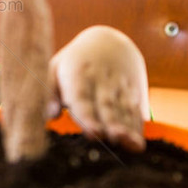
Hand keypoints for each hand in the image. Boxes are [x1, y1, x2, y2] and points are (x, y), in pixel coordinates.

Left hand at [47, 26, 149, 151]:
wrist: (110, 41)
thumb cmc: (75, 62)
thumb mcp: (56, 67)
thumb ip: (49, 92)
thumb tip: (49, 116)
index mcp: (78, 75)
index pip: (82, 99)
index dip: (88, 117)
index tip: (93, 134)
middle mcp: (102, 81)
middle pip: (107, 105)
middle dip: (111, 124)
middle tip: (114, 139)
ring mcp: (121, 86)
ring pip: (125, 109)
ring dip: (129, 128)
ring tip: (133, 146)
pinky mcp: (135, 92)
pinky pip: (136, 111)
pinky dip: (138, 127)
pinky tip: (138, 144)